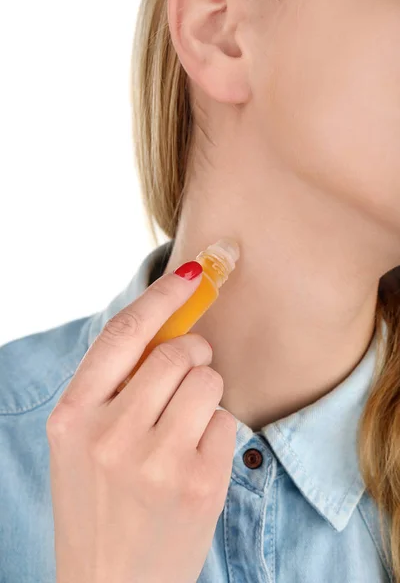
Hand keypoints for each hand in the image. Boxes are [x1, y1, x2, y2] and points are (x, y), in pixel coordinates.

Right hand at [46, 264, 236, 582]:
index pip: (124, 333)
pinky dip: (217, 433)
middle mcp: (109, 434)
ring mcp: (154, 461)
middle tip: (189, 376)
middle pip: (178, 353)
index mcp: (72, 416)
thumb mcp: (83, 443)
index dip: (163, 295)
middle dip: (194, 356)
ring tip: (185, 429)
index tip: (195, 272)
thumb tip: (171, 326)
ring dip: (207, 394)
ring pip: (209, 381)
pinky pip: (226, 421)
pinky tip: (195, 464)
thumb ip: (115, 387)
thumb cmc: (100, 505)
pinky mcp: (197, 484)